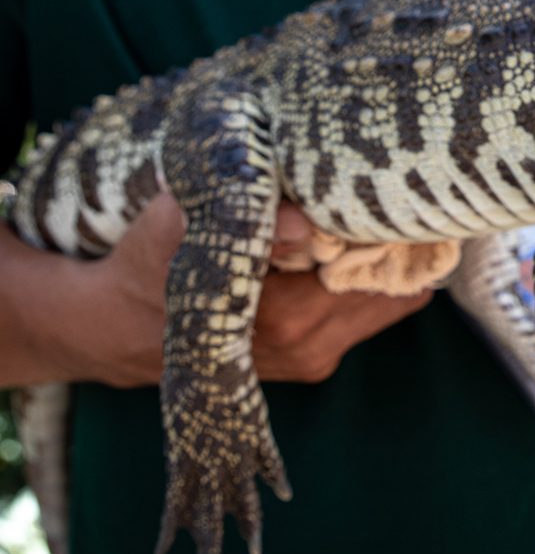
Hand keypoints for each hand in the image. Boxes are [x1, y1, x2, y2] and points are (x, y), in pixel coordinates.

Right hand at [87, 195, 430, 386]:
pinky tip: (344, 249)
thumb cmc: (149, 259)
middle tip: (383, 198)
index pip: (380, 267)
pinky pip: (367, 313)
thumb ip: (240, 216)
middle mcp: (308, 346)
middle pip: (397, 286)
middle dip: (395, 244)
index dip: (389, 227)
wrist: (118, 324)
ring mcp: (315, 359)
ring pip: (390, 301)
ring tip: (364, 219)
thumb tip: (301, 219)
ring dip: (383, 263)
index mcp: (285, 317)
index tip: (388, 192)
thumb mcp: (177, 224)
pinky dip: (364, 281)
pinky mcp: (314, 362)